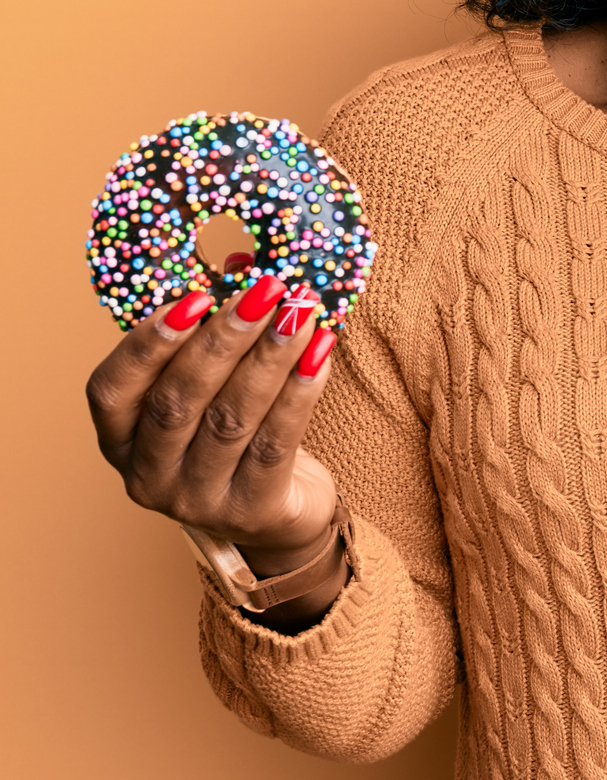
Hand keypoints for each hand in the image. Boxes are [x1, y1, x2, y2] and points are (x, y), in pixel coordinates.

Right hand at [85, 275, 343, 604]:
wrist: (275, 515)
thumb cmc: (232, 438)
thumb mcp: (207, 391)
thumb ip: (209, 335)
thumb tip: (240, 265)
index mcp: (119, 441)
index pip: (112, 391)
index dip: (147, 343)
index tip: (192, 297)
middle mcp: (147, 476)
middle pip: (179, 401)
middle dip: (224, 339)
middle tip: (266, 290)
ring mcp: (196, 500)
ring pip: (231, 418)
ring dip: (269, 357)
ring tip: (301, 312)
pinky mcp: (251, 511)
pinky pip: (276, 442)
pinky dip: (300, 391)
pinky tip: (320, 353)